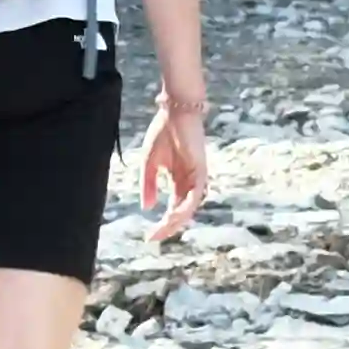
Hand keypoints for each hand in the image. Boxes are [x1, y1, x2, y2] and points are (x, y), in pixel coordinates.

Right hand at [134, 105, 212, 239]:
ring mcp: (196, 177)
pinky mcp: (201, 170)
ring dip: (178, 219)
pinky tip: (175, 213)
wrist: (175, 111)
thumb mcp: (149, 163)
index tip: (149, 237)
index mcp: (177, 180)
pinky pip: (197, 193)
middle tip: (155, 237)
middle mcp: (189, 182)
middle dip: (169, 226)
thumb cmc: (162, 132)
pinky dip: (187, 205)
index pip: (172, 208)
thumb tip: (147, 207)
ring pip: (191, 206)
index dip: (162, 224)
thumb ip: (148, 184)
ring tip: (164, 227)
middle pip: (182, 211)